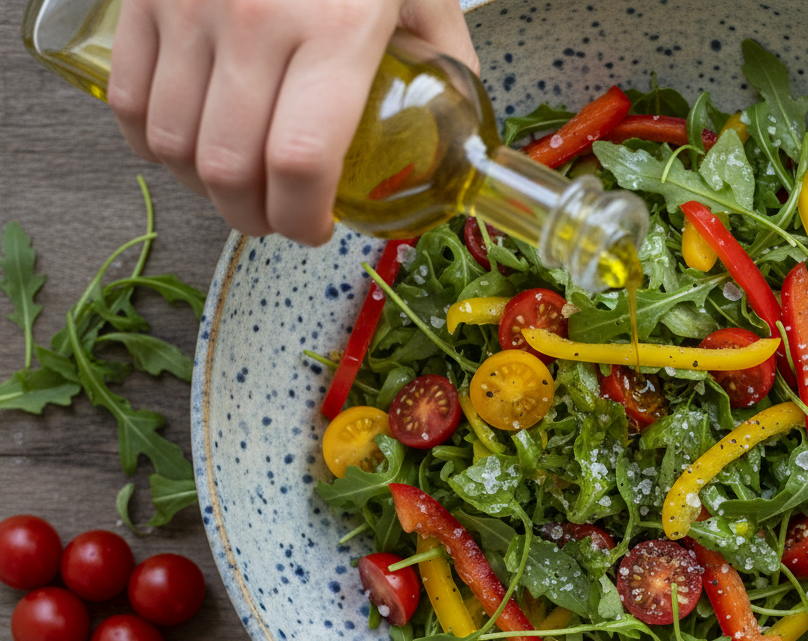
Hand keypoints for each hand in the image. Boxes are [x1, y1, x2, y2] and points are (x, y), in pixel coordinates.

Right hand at [108, 0, 477, 246]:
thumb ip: (445, 63)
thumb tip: (459, 138)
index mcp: (336, 29)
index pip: (301, 162)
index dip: (303, 218)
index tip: (317, 229)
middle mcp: (255, 22)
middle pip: (230, 169)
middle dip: (255, 218)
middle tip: (277, 222)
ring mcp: (188, 7)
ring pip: (170, 144)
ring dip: (203, 188)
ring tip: (237, 190)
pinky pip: (126, 100)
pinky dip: (151, 142)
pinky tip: (187, 148)